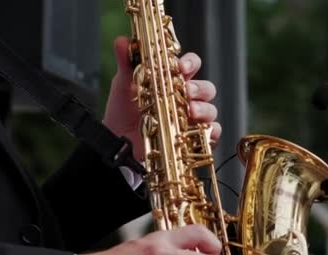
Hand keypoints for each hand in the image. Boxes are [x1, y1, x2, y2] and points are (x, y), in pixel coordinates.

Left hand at [102, 36, 221, 161]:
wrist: (116, 140)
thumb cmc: (122, 111)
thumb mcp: (123, 85)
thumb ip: (126, 63)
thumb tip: (121, 41)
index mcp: (172, 80)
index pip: (191, 65)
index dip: (191, 63)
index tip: (181, 67)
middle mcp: (185, 98)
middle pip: (206, 88)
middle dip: (200, 88)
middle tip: (187, 91)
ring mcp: (190, 119)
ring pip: (210, 110)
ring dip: (204, 109)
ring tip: (190, 111)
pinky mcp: (191, 138)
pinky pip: (210, 134)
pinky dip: (210, 132)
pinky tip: (197, 131)